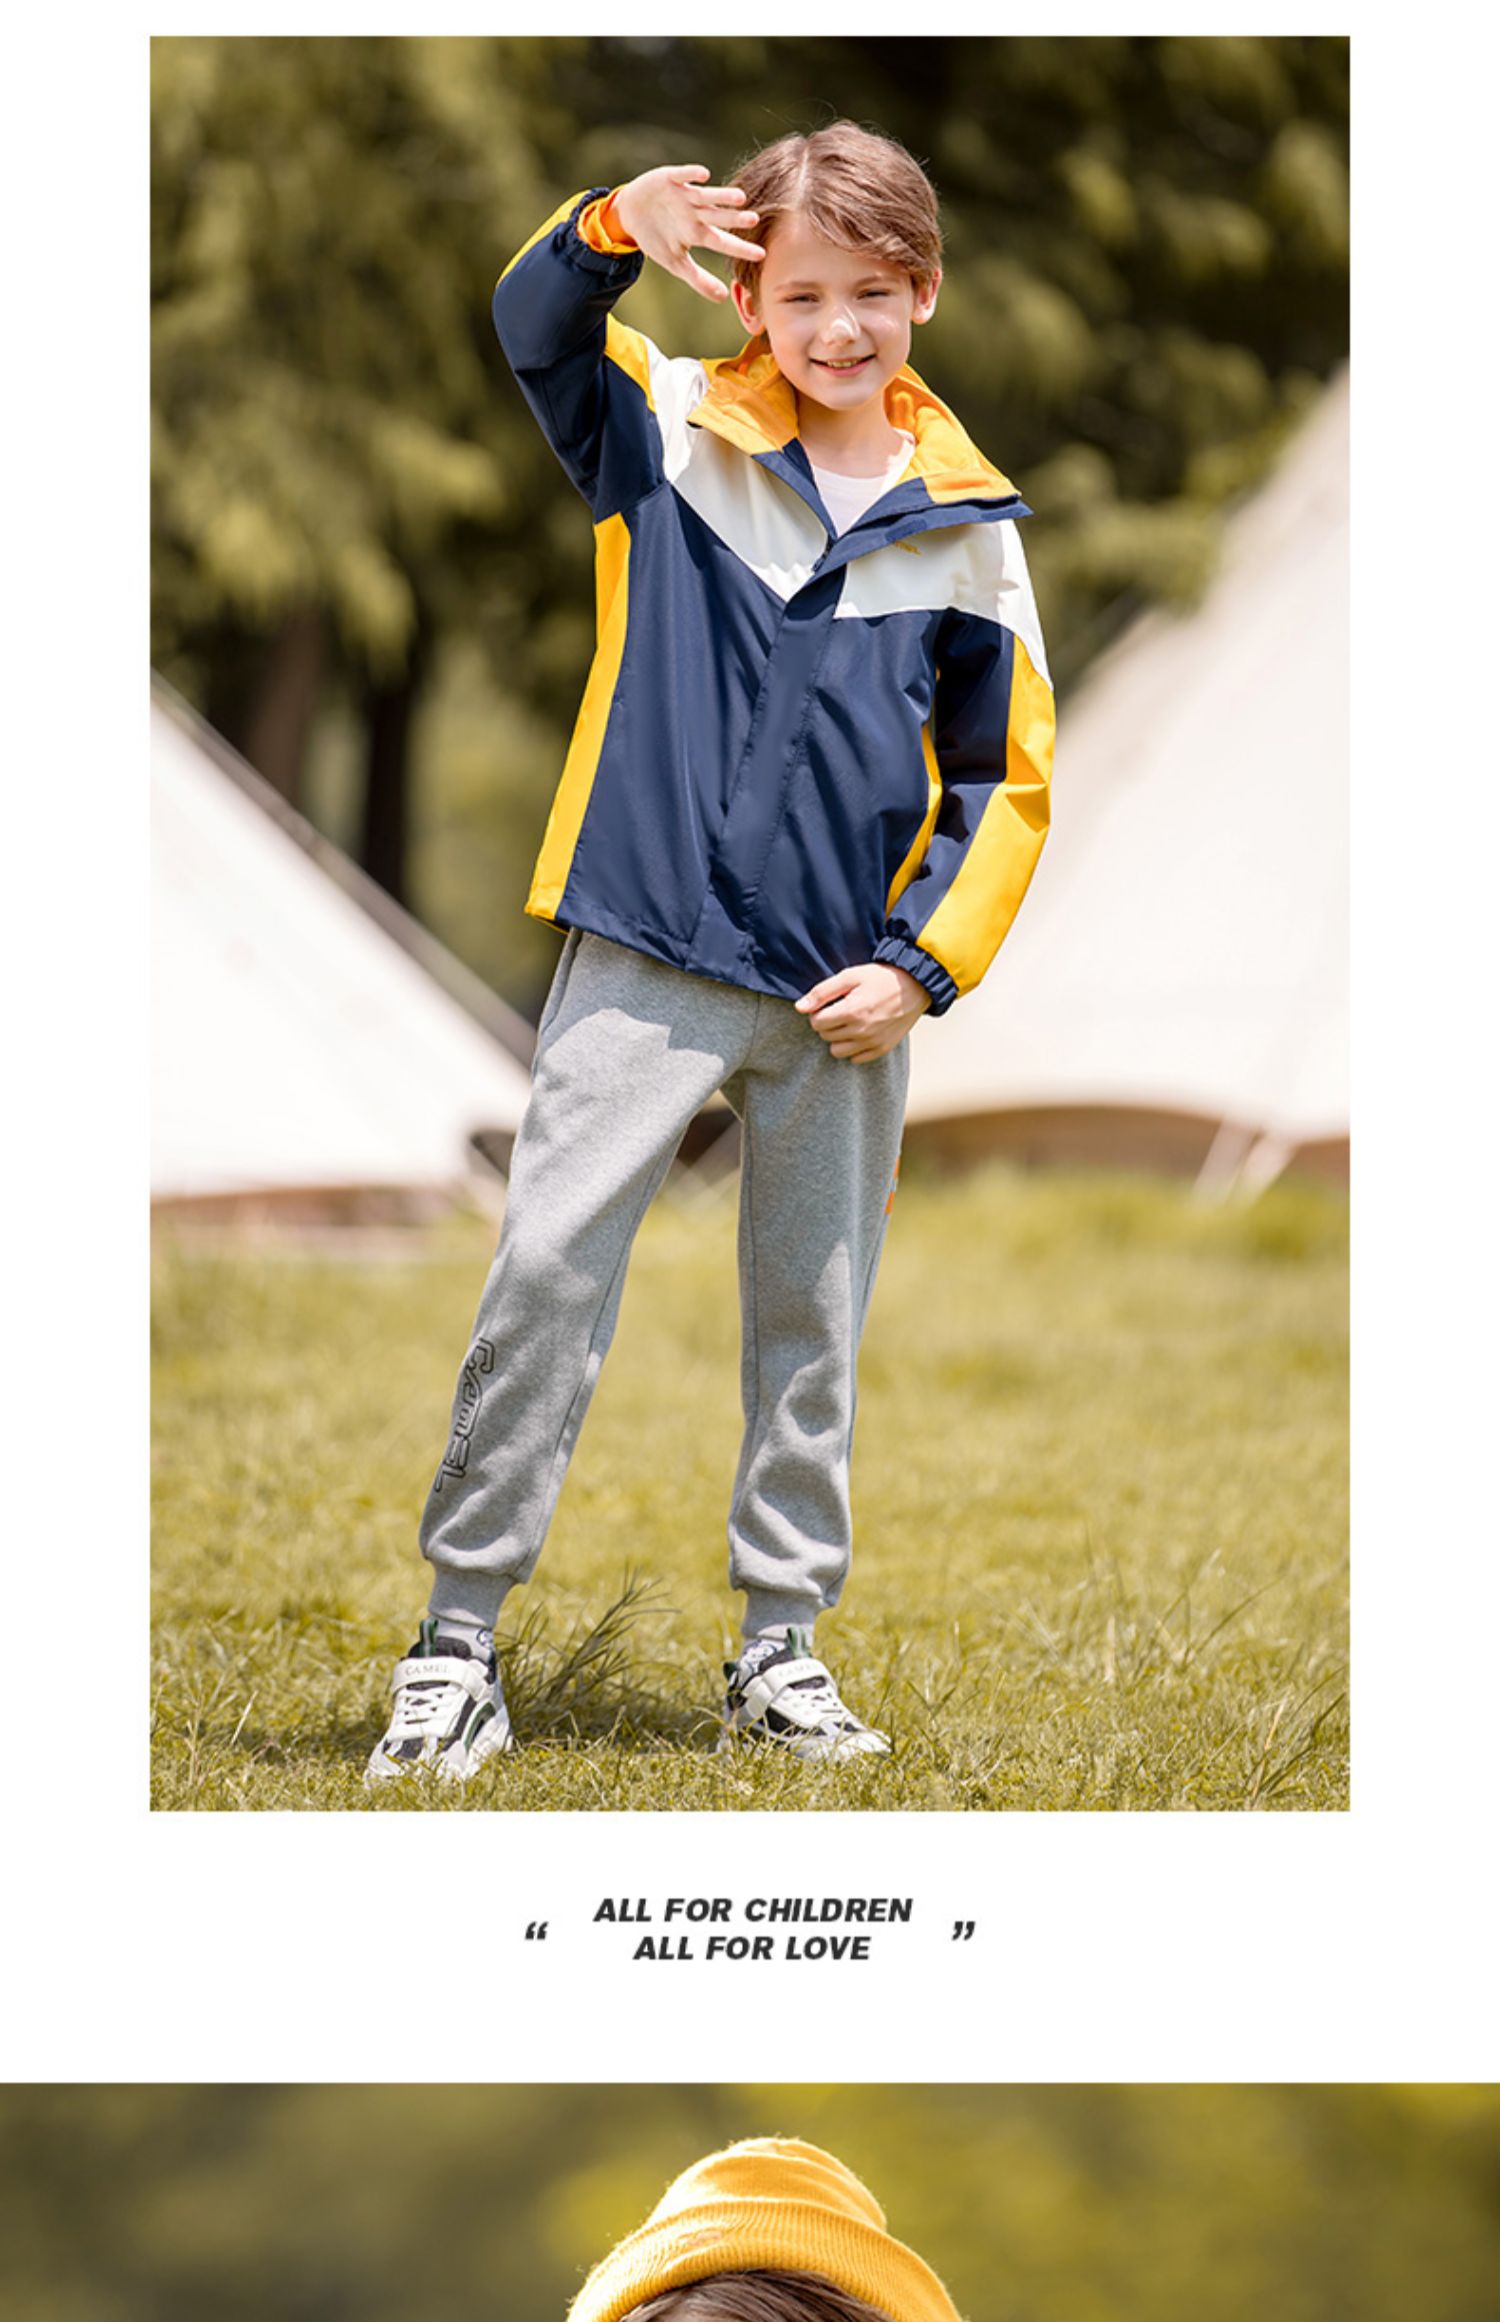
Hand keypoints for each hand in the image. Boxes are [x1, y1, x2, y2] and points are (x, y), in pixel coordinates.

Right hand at [612, 163, 764, 303]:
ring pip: (705, 196)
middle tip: (754, 220)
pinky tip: (704, 175)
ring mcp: (683, 195)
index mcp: (697, 232)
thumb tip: (723, 297)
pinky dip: (691, 174)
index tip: (760, 255)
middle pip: (717, 216)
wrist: (630, 213)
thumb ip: (698, 279)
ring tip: (740, 198)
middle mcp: (695, 213)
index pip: (722, 242)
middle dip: (734, 219)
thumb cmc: (656, 238)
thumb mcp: (675, 262)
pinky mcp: (669, 179)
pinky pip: (682, 175)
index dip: (740, 248)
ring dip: (721, 196)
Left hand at [795, 963, 931, 1060]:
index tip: (829, 1004)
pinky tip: (860, 1032)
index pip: (817, 1023)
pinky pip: (856, 1059)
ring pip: (837, 1051)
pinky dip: (854, 1047)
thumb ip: (822, 992)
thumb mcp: (850, 976)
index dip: (819, 1012)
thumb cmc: (881, 978)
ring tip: (849, 1023)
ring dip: (838, 1038)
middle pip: (825, 1036)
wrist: (916, 986)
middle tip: (841, 1010)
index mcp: (851, 1012)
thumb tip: (799, 1008)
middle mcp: (861, 1031)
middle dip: (828, 1024)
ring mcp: (873, 1042)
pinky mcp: (883, 1049)